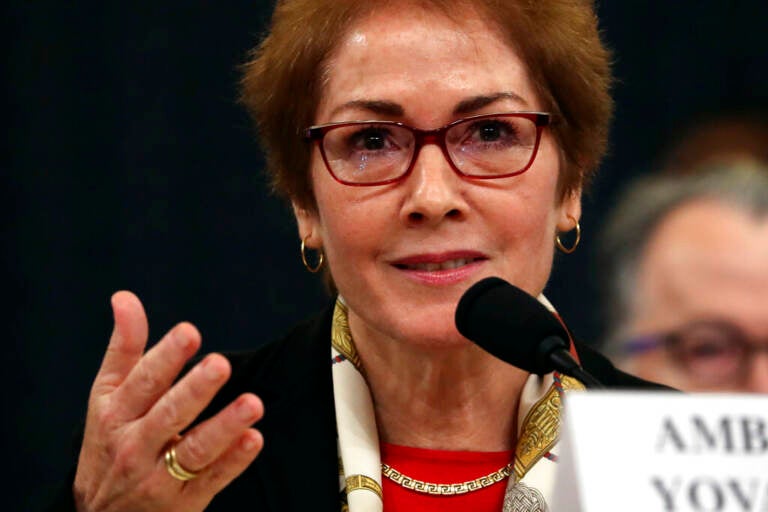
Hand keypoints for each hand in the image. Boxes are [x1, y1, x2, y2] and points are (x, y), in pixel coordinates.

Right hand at [73, 291, 263, 511]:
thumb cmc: (109, 443)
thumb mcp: (106, 396)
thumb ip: (124, 348)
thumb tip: (125, 298)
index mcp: (117, 413)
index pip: (143, 381)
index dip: (166, 356)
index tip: (190, 332)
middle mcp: (136, 445)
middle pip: (168, 414)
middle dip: (195, 389)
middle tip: (220, 364)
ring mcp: (159, 477)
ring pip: (194, 450)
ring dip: (224, 426)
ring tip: (252, 403)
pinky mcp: (184, 501)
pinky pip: (212, 480)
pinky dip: (233, 461)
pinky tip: (253, 439)